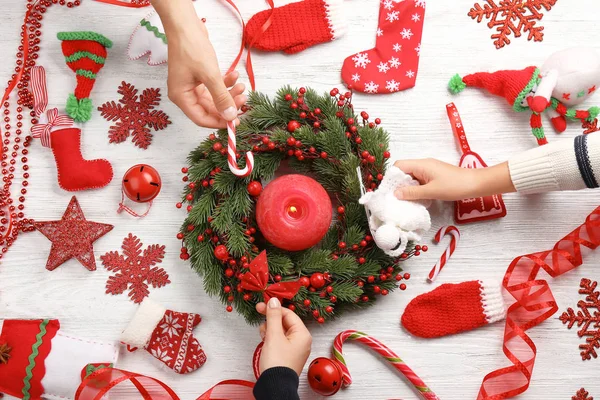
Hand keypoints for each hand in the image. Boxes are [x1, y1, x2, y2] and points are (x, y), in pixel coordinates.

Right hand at [155, 0, 246, 127]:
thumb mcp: (210, 75)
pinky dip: (225, 82)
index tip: (237, 121)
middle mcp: (185, 94)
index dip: (219, 122)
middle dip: (228, 104)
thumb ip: (221, 97)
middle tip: (243, 99)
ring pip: (214, 97)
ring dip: (229, 93)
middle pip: (209, 109)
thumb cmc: (192, 48)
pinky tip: (235, 75)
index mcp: (181, 97)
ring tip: (242, 86)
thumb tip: (230, 116)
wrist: (185, 25)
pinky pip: (214, 86)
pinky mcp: (198, 77)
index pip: (201, 119)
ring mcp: (191, 85)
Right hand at [256, 298, 311, 375]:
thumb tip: (274, 300)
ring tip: (264, 336)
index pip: (288, 314)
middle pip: (285, 322)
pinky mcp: (288, 355)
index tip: (261, 306)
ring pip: (281, 331)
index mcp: (303, 334)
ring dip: (270, 330)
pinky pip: (280, 340)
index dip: (274, 308)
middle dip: (271, 321)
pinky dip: (271, 338)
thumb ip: (273, 316)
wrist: (274, 386)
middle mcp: (302, 341)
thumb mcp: (274, 335)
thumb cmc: (276, 362)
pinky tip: (265, 341)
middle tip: (259, 317)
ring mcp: (295, 348)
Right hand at [393, 159, 514, 200]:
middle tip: (394, 198)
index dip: (391, 176)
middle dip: (398, 184)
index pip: (399, 165)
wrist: (476, 184)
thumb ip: (412, 193)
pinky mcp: (435, 176)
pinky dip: (416, 188)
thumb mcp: (431, 191)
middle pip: (404, 171)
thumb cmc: (454, 186)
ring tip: (404, 200)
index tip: (388, 190)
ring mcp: (430, 170)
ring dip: (407, 187)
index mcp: (421, 165)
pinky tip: (417, 198)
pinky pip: (420, 180)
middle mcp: (423, 165)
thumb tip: (396, 194)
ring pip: (412, 177)